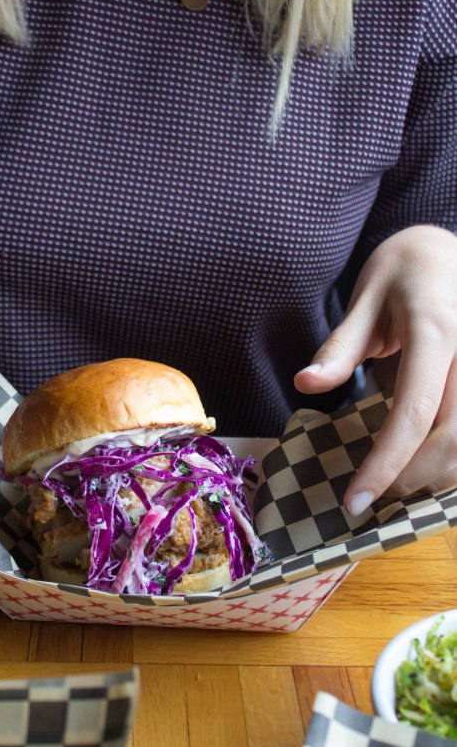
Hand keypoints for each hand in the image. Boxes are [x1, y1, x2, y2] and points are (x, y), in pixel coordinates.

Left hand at [294, 225, 456, 515]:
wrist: (446, 246)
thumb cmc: (403, 269)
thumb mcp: (366, 297)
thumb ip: (341, 346)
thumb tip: (305, 385)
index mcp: (436, 330)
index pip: (414, 412)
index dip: (386, 463)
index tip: (356, 500)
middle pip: (453, 438)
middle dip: (411, 479)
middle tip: (367, 496)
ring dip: (436, 476)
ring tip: (392, 486)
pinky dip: (452, 458)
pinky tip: (423, 467)